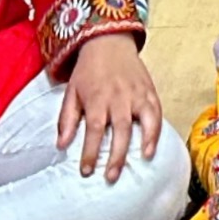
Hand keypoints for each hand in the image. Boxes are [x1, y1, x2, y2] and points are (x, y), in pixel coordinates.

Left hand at [58, 33, 164, 181]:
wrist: (109, 42)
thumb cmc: (88, 71)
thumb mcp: (71, 91)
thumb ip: (66, 119)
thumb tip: (61, 145)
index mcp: (97, 98)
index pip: (93, 129)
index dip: (90, 152)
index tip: (86, 171)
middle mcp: (118, 97)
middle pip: (120, 129)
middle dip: (116, 155)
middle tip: (111, 177)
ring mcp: (137, 93)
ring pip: (142, 121)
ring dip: (142, 143)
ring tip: (140, 163)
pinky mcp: (149, 91)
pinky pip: (156, 113)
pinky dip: (156, 131)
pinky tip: (152, 149)